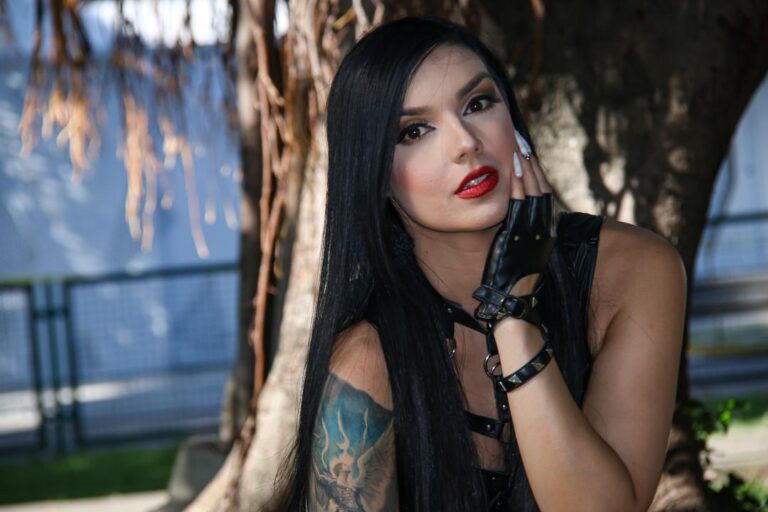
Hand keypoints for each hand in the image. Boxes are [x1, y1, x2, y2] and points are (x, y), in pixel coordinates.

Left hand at [472, 131, 555, 323]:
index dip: (536, 172)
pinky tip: (512, 170)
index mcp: (546, 229)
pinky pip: (520, 204)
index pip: (543, 193)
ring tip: (519, 148)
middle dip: (532, 164)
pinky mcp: (520, 233)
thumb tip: (514, 213)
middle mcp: (543, 226)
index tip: (528, 155)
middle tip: (523, 142)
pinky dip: (518, 185)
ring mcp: (533, 229)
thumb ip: (522, 229)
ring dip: (526, 169)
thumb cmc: (515, 276)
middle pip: (540, 187)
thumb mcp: (524, 248)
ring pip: (532, 191)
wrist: (514, 297)